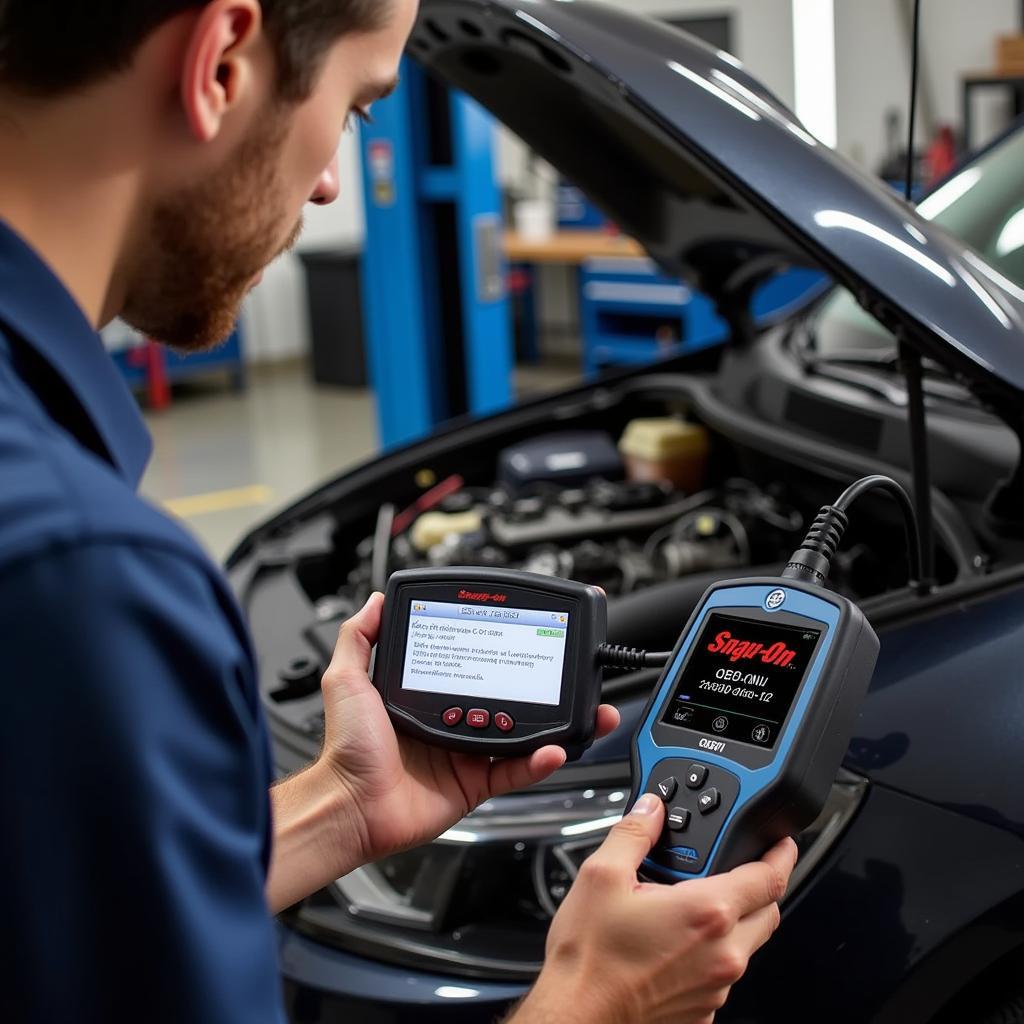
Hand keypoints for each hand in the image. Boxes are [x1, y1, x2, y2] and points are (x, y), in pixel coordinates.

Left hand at [319, 593, 619, 866]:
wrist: (350, 806)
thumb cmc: (345, 749)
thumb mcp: (347, 680)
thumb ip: (360, 637)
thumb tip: (377, 600)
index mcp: (427, 695)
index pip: (471, 666)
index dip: (496, 651)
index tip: (519, 633)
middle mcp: (451, 720)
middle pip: (505, 698)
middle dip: (538, 685)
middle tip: (563, 669)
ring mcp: (465, 753)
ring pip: (520, 733)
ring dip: (552, 722)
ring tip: (579, 708)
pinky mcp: (474, 784)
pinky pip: (515, 771)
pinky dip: (539, 762)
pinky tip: (555, 748)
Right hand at [508, 796, 797, 1023]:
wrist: (578, 1015)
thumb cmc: (590, 959)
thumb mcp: (601, 875)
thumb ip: (633, 833)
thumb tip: (651, 809)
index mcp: (706, 913)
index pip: (770, 877)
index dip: (782, 852)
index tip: (783, 840)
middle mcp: (723, 954)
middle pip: (768, 911)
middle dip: (760, 885)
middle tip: (739, 867)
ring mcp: (716, 987)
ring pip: (747, 945)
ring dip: (735, 921)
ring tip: (693, 903)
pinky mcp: (703, 1011)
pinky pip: (724, 974)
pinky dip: (712, 953)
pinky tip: (677, 942)